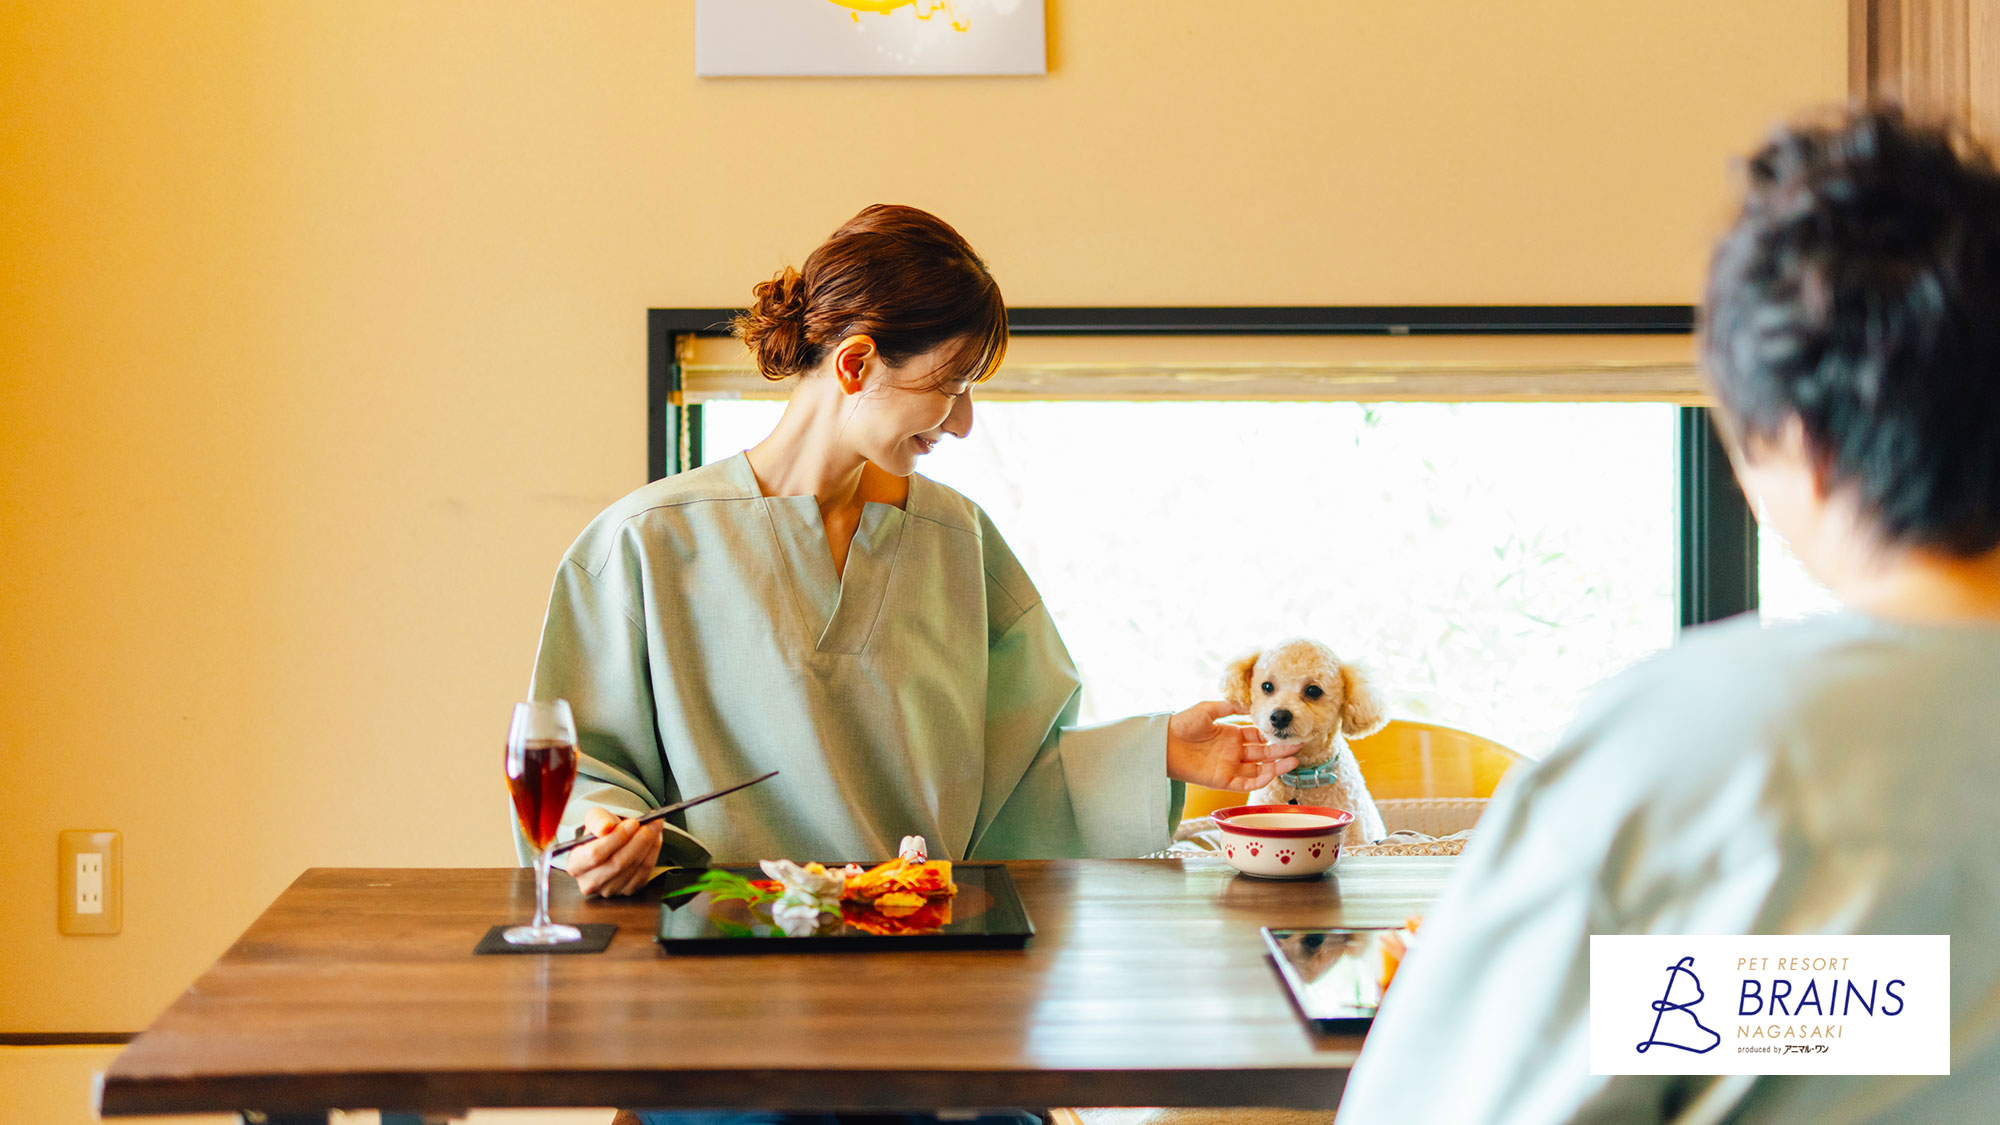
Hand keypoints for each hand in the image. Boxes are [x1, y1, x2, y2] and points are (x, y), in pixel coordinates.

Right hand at [564, 807, 664, 896]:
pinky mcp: (627, 891)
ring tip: (655, 827)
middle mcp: (589, 882)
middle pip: (617, 863)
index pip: (595, 854)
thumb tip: (605, 827)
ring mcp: (609, 890)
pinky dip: (653, 854)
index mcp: (575, 864)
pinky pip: (644, 873)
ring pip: (634, 868)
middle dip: (638, 840)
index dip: (616, 838)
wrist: (611, 842)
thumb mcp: (595, 818)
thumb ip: (598, 820)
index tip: (633, 823)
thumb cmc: (601, 831)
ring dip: (649, 845)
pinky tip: (656, 840)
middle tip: (652, 823)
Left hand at [1165, 700, 1298, 791]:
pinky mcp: (1222, 780)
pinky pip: (1246, 783)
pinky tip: (1272, 771)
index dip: (1272, 736)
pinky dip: (1260, 779)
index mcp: (1231, 735)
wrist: (1163, 743)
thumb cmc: (1182, 724)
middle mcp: (1233, 752)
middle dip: (1281, 750)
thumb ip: (1229, 707)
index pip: (1257, 737)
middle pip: (1263, 753)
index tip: (1287, 731)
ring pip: (1259, 769)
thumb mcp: (1207, 709)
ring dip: (1276, 766)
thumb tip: (1250, 705)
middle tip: (1299, 744)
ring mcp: (1229, 767)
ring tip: (1293, 759)